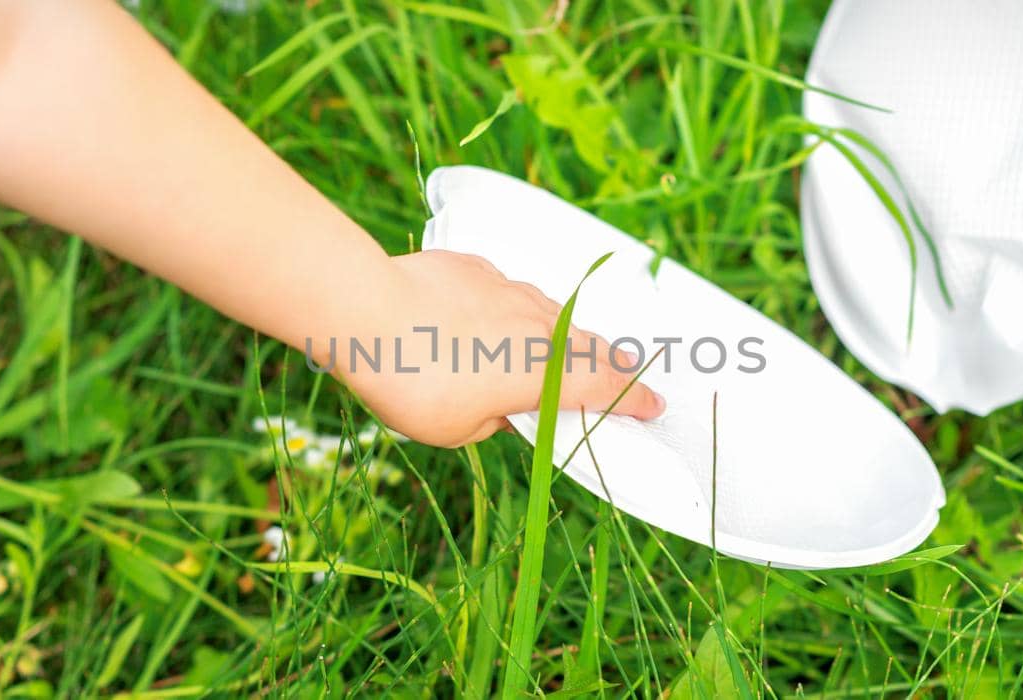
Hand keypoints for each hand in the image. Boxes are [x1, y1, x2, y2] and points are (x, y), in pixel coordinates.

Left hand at [319, 250, 664, 447]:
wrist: (367, 310)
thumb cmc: (412, 383)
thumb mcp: (456, 430)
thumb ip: (492, 420)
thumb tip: (503, 407)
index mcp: (543, 376)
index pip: (606, 390)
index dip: (635, 400)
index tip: (655, 405)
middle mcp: (538, 329)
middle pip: (591, 346)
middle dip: (616, 362)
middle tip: (632, 371)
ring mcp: (509, 291)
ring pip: (554, 314)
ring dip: (570, 333)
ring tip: (576, 344)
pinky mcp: (477, 269)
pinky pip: (508, 290)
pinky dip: (515, 308)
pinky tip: (498, 317)